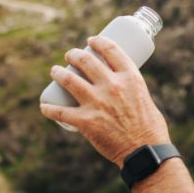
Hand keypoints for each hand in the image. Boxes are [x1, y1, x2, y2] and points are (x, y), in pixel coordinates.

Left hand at [40, 36, 170, 167]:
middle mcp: (112, 86)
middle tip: (70, 56)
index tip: (91, 41)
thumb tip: (119, 85)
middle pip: (86, 60)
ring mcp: (97, 103)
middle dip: (73, 54)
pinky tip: (45, 105)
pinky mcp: (85, 121)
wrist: (144, 151)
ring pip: (68, 79)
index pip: (110, 49)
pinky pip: (59, 112)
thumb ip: (130, 89)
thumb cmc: (149, 127)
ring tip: (55, 71)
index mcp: (130, 78)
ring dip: (57, 72)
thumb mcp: (144, 97)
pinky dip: (49, 108)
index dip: (98, 41)